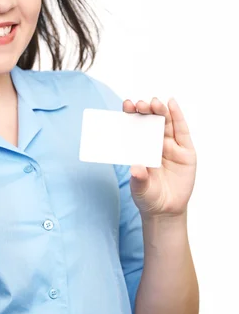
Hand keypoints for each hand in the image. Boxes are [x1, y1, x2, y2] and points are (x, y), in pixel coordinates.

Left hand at [123, 97, 196, 218]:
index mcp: (140, 148)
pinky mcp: (186, 151)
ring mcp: (171, 146)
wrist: (166, 210)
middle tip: (140, 104)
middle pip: (150, 122)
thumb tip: (136, 167)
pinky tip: (172, 104)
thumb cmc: (148, 196)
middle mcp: (155, 144)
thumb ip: (139, 179)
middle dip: (146, 111)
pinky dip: (178, 116)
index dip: (132, 115)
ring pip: (166, 124)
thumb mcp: (140, 189)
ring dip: (160, 111)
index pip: (135, 127)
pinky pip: (182, 131)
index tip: (126, 105)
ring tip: (155, 103)